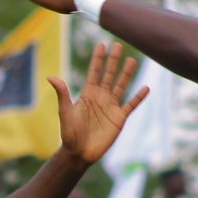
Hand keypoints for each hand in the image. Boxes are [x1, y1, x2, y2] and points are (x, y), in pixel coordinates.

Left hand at [53, 42, 148, 164]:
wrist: (79, 153)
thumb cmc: (70, 134)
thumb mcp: (65, 113)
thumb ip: (62, 95)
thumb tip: (51, 77)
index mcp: (87, 94)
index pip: (94, 72)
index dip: (97, 59)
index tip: (101, 44)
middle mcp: (100, 98)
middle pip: (108, 75)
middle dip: (113, 61)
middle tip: (117, 45)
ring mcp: (110, 107)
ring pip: (120, 86)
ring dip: (126, 74)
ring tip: (132, 60)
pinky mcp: (119, 118)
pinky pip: (130, 105)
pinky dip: (138, 97)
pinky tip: (146, 88)